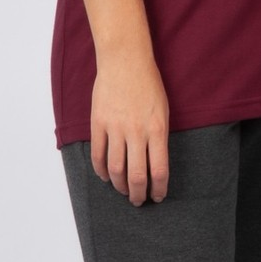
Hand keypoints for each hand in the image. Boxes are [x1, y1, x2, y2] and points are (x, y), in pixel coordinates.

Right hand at [91, 51, 169, 203]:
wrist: (125, 61)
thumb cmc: (148, 84)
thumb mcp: (162, 111)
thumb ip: (158, 137)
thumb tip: (154, 164)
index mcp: (157, 129)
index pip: (159, 170)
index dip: (159, 188)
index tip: (158, 196)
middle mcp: (136, 132)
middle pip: (136, 176)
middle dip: (138, 194)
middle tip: (138, 200)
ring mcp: (115, 128)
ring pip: (115, 169)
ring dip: (119, 186)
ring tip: (123, 191)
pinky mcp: (98, 124)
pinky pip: (98, 155)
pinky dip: (101, 171)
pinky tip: (106, 176)